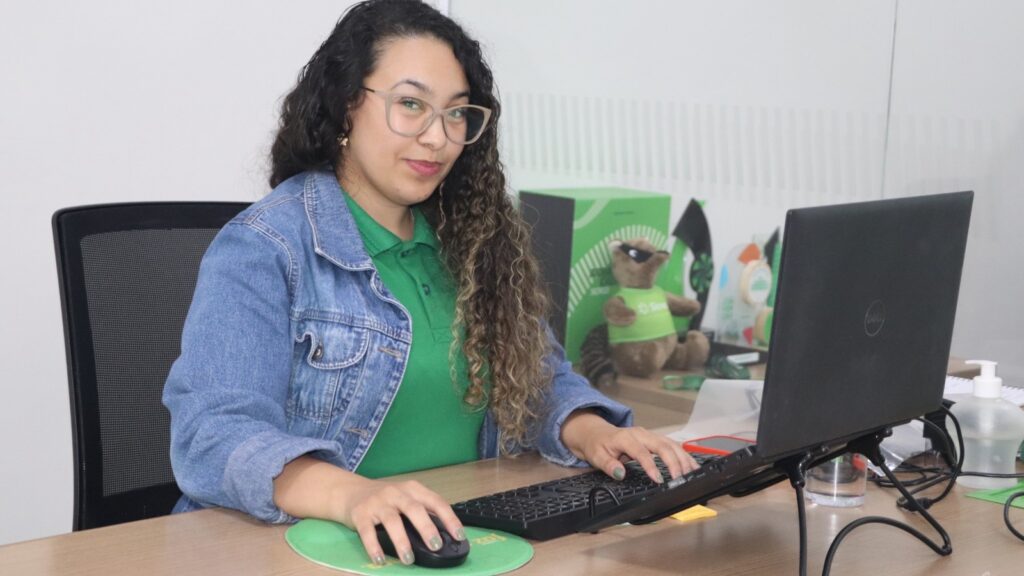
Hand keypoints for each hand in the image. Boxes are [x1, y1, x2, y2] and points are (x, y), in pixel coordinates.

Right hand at [339, 478, 466, 565]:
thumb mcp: (406, 497)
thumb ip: (422, 510)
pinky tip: (380, 560)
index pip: (435, 501)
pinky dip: (374, 547)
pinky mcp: (360, 514)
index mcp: (412, 489)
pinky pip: (367, 532)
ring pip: (392, 521)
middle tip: (436, 546)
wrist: (349, 491)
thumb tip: (445, 534)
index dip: (449, 518)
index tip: (459, 535)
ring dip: (402, 541)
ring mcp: (377, 502)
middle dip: (426, 528)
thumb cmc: (384, 498)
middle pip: (414, 509)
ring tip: (408, 560)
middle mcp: (396, 493)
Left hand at [561, 410, 699, 482]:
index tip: (658, 480)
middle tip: (679, 478)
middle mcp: (641, 434)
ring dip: (683, 458)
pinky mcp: (655, 439)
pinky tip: (691, 465)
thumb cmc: (598, 444)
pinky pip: (673, 445)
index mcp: (626, 438)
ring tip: (691, 473)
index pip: (641, 452)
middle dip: (673, 462)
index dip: (651, 466)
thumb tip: (620, 473)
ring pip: (671, 444)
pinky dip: (683, 455)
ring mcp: (650, 435)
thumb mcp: (597, 456)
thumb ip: (608, 465)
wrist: (597, 433)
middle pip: (662, 445)